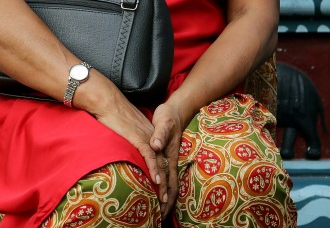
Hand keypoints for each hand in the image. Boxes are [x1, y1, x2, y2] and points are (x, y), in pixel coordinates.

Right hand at [79, 75, 167, 208]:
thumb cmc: (110, 112)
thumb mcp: (123, 126)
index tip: (161, 190)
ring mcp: (146, 138)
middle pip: (162, 165)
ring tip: (163, 198)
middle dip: (165, 185)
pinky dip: (154, 169)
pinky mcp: (139, 138)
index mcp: (148, 136)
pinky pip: (150, 156)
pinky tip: (157, 180)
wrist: (106, 100)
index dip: (161, 175)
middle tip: (165, 202)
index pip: (159, 159)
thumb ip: (127, 136)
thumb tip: (123, 145)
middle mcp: (151, 138)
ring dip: (162, 183)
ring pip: (159, 164)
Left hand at [150, 100, 190, 216]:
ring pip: (169, 183)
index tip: (161, 207)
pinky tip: (158, 192)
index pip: (169, 180)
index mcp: (170, 157)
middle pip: (171, 187)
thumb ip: (159, 134)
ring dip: (166, 197)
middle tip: (161, 218)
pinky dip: (163, 187)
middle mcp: (171, 161)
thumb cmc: (167, 117)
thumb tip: (155, 145)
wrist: (174, 111)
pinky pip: (166, 176)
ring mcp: (169, 160)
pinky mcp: (166, 157)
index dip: (165, 194)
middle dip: (167, 203)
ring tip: (160, 211)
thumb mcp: (163, 123)